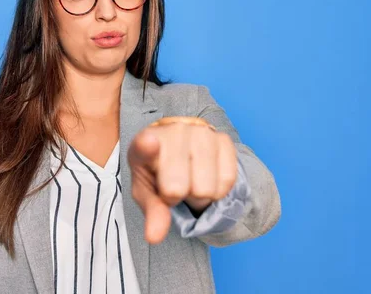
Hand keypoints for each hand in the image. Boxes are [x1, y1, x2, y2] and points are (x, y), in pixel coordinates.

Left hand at [127, 120, 237, 243]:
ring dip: (199, 194)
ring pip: (206, 188)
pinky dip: (218, 189)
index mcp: (143, 143)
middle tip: (174, 185)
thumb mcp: (147, 192)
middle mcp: (173, 131)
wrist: (180, 151)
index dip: (147, 146)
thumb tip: (154, 237)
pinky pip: (227, 180)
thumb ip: (152, 212)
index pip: (144, 146)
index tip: (149, 143)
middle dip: (178, 196)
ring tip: (190, 180)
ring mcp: (200, 132)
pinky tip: (207, 177)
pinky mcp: (223, 138)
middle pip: (178, 187)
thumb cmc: (158, 173)